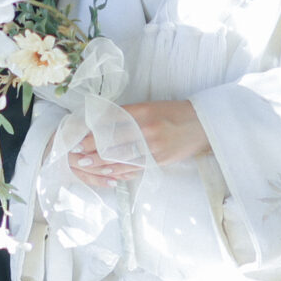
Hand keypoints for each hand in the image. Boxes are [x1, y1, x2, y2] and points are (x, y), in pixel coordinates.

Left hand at [66, 99, 208, 187]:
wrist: (202, 124)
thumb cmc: (174, 113)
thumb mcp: (152, 107)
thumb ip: (130, 115)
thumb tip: (104, 123)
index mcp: (143, 112)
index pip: (112, 123)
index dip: (93, 132)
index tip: (79, 137)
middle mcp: (147, 129)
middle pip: (114, 142)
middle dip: (93, 150)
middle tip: (77, 155)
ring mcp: (154, 147)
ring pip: (123, 158)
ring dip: (103, 164)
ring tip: (88, 165)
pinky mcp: (160, 160)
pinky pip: (136, 168)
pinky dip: (121, 171)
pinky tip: (109, 173)